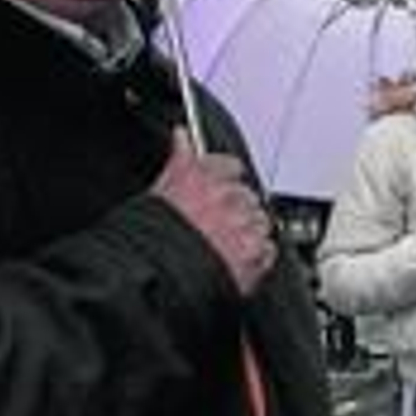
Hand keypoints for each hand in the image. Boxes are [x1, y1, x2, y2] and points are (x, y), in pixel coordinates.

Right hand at [151, 128, 276, 295]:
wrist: (153, 281)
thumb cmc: (148, 240)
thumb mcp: (157, 191)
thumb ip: (179, 159)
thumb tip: (181, 135)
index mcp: (202, 178)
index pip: (231, 166)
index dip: (226, 181)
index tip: (222, 191)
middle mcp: (227, 198)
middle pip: (246, 196)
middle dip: (236, 210)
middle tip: (217, 228)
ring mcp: (243, 225)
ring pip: (259, 221)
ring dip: (247, 232)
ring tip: (224, 249)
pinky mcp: (254, 253)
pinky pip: (267, 250)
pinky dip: (257, 257)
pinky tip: (235, 263)